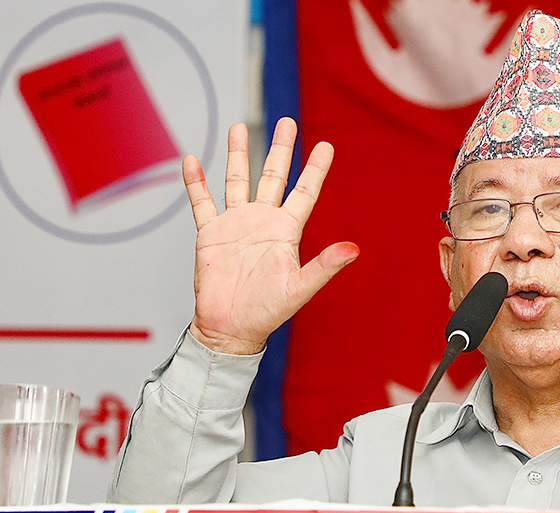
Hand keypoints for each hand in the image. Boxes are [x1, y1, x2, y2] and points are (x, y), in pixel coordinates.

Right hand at [182, 117, 358, 353]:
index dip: (315, 169)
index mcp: (286, 231)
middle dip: (280, 149)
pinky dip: (195, 183)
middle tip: (286, 122)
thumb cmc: (267, 312)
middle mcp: (262, 222)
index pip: (304, 192)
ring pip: (237, 181)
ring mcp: (236, 225)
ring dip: (238, 154)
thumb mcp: (300, 288)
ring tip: (238, 126)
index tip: (326, 145)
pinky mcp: (211, 234)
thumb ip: (325, 266)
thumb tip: (353, 249)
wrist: (231, 328)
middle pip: (272, 177)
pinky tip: (191, 161)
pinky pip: (202, 203)